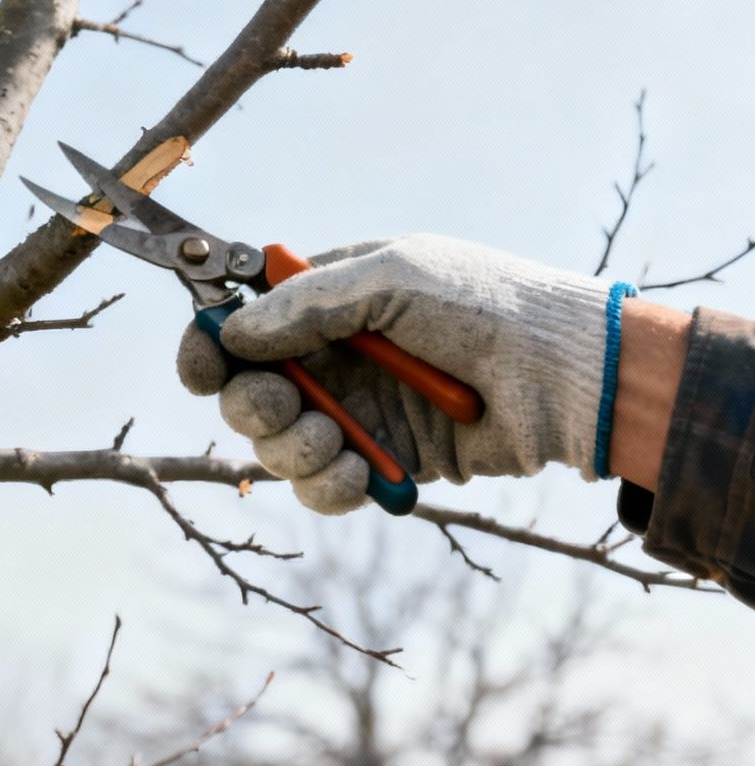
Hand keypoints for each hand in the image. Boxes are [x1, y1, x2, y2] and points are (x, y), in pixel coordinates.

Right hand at [176, 234, 618, 513]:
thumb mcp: (392, 278)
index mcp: (325, 301)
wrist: (563, 374)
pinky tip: (355, 472)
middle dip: (252, 404)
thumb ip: (304, 304)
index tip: (201, 371)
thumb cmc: (484, 305)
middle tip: (284, 406)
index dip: (208, 348)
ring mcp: (355, 411)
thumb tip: (233, 332)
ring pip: (276, 445)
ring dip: (292, 448)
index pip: (238, 325)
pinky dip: (326, 485)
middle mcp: (331, 358)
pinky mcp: (380, 461)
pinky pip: (321, 487)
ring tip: (335, 443)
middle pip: (244, 391)